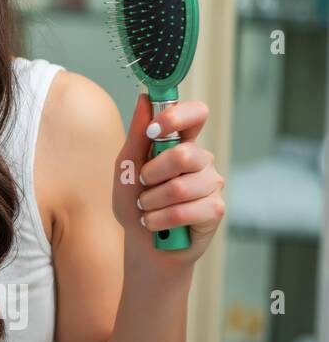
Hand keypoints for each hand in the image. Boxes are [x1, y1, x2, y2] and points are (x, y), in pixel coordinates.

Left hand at [113, 94, 225, 265]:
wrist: (143, 242)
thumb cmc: (135, 202)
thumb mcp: (127, 167)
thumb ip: (137, 135)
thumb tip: (144, 99)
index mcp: (181, 143)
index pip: (195, 114)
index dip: (177, 116)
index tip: (153, 130)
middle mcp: (201, 159)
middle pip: (184, 154)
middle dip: (152, 174)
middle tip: (142, 185)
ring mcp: (211, 184)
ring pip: (181, 187)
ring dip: (152, 202)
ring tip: (147, 209)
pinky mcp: (215, 209)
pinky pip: (185, 210)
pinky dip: (160, 219)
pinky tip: (156, 223)